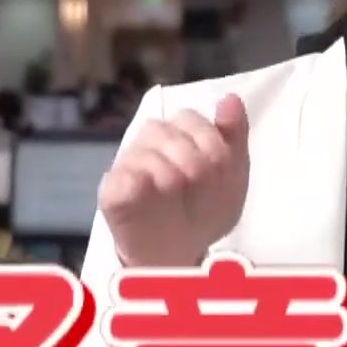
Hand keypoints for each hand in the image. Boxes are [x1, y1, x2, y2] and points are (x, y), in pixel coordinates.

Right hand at [98, 94, 250, 268]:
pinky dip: (143, 186)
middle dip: (197, 167)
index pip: (194, 122)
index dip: (213, 149)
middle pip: (173, 136)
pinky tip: (155, 197)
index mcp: (179, 130)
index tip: (219, 174)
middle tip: (200, 191)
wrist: (181, 249)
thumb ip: (234, 133)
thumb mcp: (233, 171)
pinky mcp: (111, 189)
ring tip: (178, 200)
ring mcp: (129, 163)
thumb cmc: (205, 206)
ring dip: (173, 180)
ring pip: (151, 156)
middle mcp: (150, 140)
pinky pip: (126, 177)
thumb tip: (230, 98)